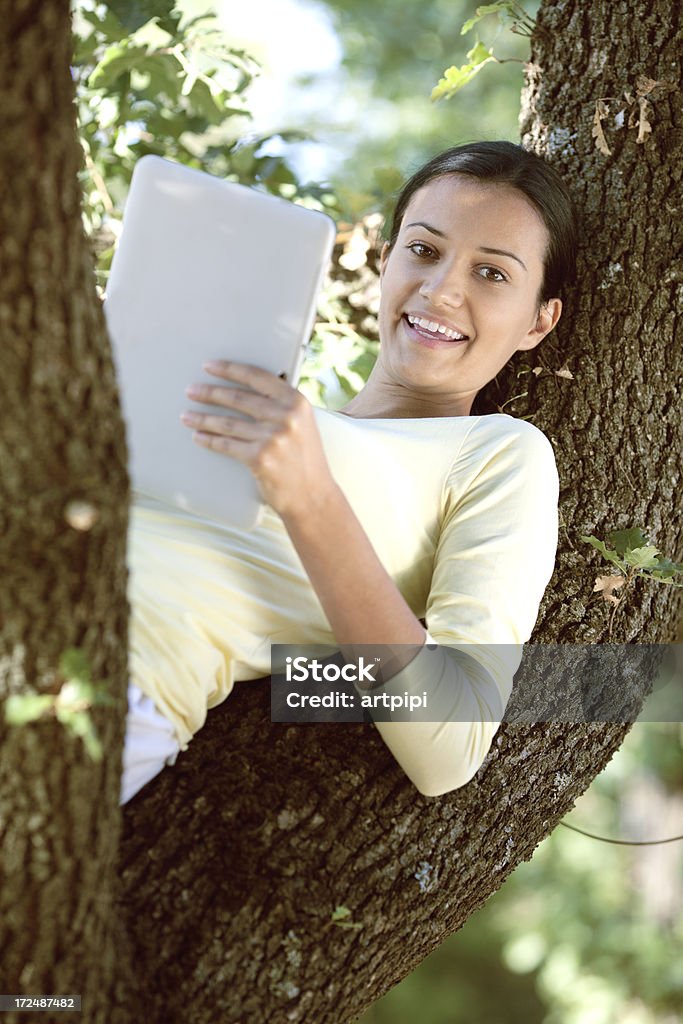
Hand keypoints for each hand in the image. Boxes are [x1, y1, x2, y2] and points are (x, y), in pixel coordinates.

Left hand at [180, 360, 336, 517]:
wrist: (313, 496)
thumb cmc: (305, 460)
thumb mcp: (302, 424)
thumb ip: (281, 406)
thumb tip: (245, 389)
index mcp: (296, 402)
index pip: (257, 377)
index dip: (229, 370)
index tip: (210, 366)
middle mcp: (285, 417)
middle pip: (237, 398)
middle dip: (209, 393)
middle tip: (191, 391)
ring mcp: (272, 438)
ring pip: (227, 423)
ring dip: (202, 419)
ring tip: (186, 416)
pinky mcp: (259, 458)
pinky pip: (226, 445)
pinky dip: (208, 440)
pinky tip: (198, 436)